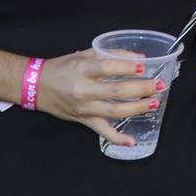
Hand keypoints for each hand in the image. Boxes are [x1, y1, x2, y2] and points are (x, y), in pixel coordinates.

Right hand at [34, 50, 165, 146]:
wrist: (36, 86)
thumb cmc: (63, 67)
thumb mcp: (86, 54)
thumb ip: (113, 54)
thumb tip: (140, 58)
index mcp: (84, 69)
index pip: (108, 67)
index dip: (127, 68)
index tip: (144, 67)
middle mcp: (84, 89)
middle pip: (116, 91)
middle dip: (141, 89)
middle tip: (159, 86)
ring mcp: (84, 107)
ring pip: (114, 111)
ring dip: (137, 108)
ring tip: (154, 103)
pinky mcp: (83, 120)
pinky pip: (102, 131)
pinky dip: (117, 138)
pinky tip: (132, 141)